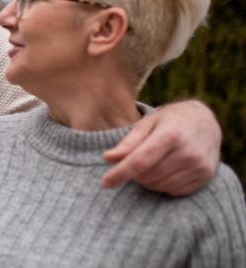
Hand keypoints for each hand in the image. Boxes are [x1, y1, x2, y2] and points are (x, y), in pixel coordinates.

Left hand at [101, 100, 220, 195]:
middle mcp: (188, 153)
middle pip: (148, 176)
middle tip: (133, 161)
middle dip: (133, 173)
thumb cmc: (171, 120)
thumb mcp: (148, 122)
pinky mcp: (205, 177)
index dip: (120, 173)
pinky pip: (173, 191)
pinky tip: (165, 169)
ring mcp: (200, 167)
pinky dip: (162, 184)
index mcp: (171, 135)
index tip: (104, 183)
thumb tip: (108, 158)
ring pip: (159, 186)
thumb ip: (129, 142)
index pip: (140, 161)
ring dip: (147, 180)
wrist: (206, 122)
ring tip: (150, 163)